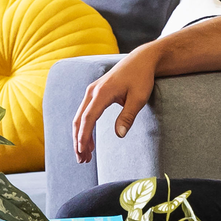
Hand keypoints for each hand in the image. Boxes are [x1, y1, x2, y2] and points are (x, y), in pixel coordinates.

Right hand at [72, 45, 159, 165]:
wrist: (141, 60)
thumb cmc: (141, 78)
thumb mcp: (139, 98)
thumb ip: (128, 116)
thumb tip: (119, 134)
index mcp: (102, 92)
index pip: (88, 118)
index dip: (84, 137)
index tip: (83, 152)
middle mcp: (92, 91)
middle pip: (79, 120)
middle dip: (79, 141)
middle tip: (82, 160)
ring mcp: (92, 91)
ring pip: (80, 117)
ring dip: (80, 137)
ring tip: (85, 155)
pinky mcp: (94, 92)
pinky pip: (85, 113)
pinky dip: (84, 128)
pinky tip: (90, 142)